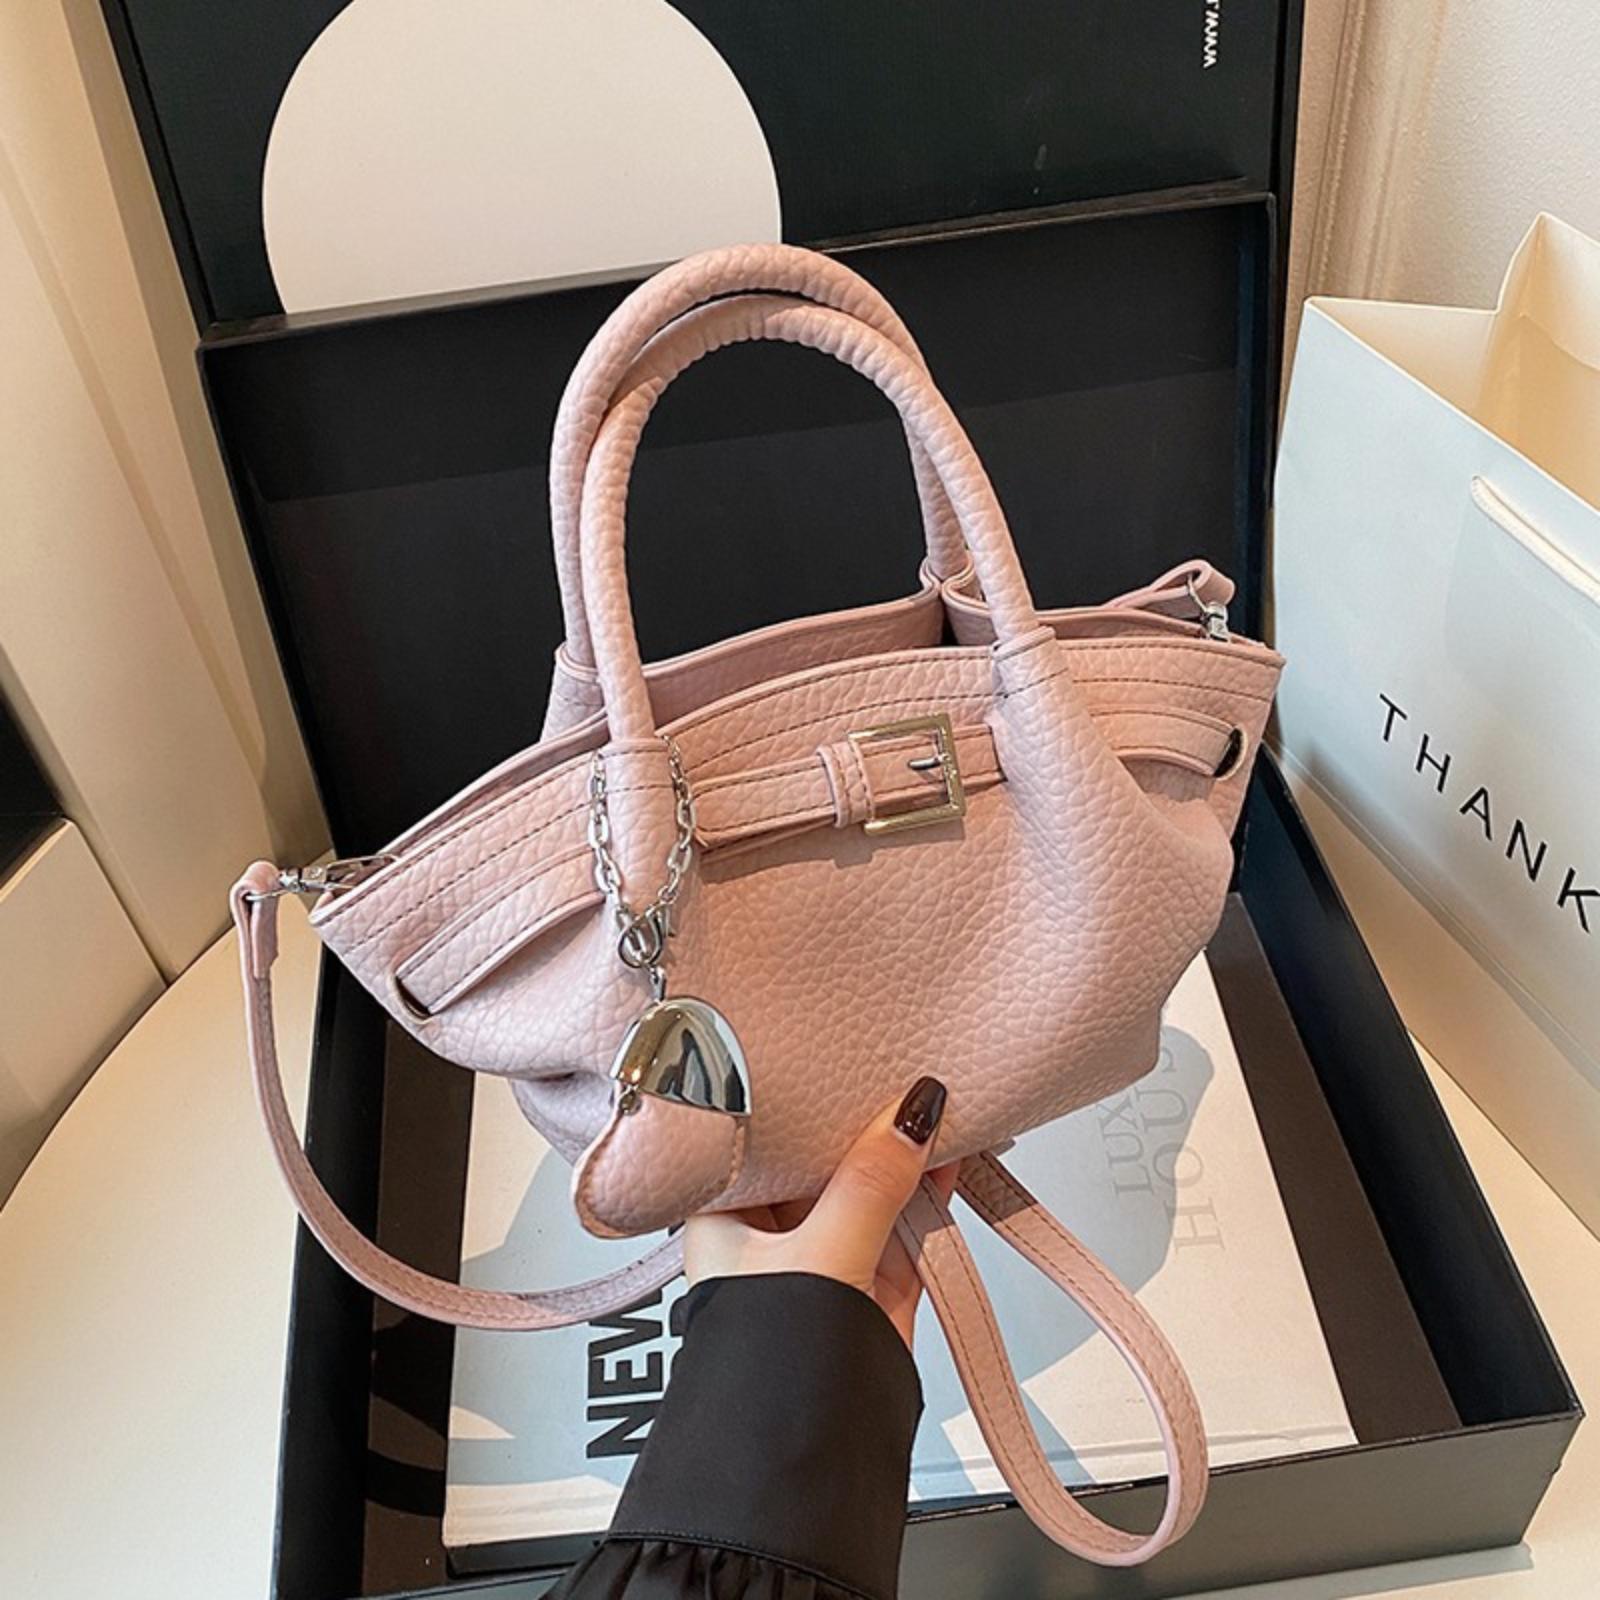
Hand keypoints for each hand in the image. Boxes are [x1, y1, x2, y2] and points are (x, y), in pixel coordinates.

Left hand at [684, 1077, 957, 1347]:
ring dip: (905, 1151)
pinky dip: (931, 1191)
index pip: (766, 1133)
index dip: (807, 1095)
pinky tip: (952, 1155)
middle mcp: (769, 1233)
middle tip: (902, 1071)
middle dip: (866, 1119)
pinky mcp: (871, 1287)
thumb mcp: (820, 1252)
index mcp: (724, 1212)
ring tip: (939, 1102)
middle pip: (823, 1156)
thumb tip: (909, 1112)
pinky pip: (904, 1224)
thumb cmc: (764, 1370)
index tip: (846, 1056)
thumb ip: (869, 1180)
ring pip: (870, 1188)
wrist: (800, 1467)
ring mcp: (824, 1259)